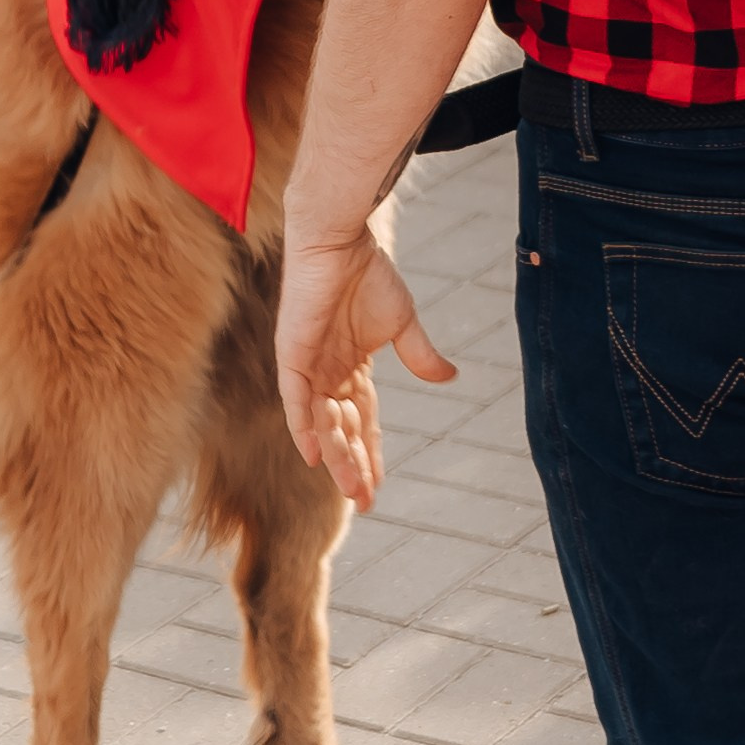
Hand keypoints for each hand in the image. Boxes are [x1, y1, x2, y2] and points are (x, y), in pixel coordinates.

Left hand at [276, 225, 455, 512]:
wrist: (341, 242)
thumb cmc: (367, 274)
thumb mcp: (403, 323)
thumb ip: (421, 355)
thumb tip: (451, 379)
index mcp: (352, 369)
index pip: (364, 422)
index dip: (371, 455)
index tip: (378, 489)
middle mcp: (327, 374)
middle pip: (344, 432)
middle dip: (354, 467)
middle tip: (366, 503)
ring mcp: (308, 367)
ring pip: (322, 424)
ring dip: (337, 456)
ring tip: (352, 488)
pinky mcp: (292, 354)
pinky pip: (295, 400)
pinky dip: (303, 427)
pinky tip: (313, 455)